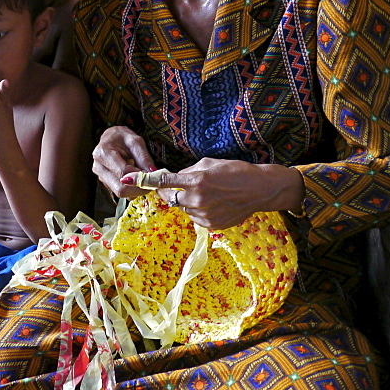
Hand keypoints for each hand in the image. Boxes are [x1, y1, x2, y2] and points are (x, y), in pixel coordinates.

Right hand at [92, 126, 157, 198]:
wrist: (111, 138)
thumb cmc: (122, 137)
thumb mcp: (135, 141)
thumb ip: (144, 157)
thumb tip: (152, 173)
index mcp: (103, 154)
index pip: (123, 173)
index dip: (140, 178)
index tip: (152, 175)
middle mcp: (99, 167)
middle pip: (120, 188)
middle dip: (138, 188)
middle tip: (151, 182)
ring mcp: (101, 176)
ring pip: (120, 193)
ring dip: (136, 190)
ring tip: (144, 178)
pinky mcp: (105, 182)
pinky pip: (120, 192)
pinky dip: (131, 189)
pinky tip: (136, 179)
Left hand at [141, 158, 303, 229]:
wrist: (260, 189)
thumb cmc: (235, 171)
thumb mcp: (209, 163)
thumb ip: (187, 171)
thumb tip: (173, 177)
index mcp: (196, 181)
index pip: (164, 182)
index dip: (146, 181)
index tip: (130, 179)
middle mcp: (197, 199)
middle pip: (171, 198)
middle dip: (173, 193)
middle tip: (184, 186)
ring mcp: (204, 215)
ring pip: (184, 208)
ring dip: (188, 202)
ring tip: (208, 194)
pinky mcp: (211, 226)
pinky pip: (195, 218)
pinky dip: (199, 211)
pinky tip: (215, 203)